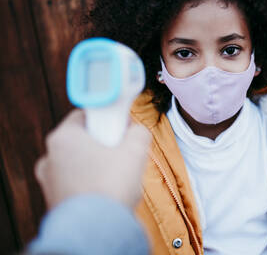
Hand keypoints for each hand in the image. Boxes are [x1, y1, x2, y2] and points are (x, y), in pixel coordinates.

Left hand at [35, 109, 150, 209]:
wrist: (96, 231)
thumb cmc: (110, 187)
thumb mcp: (135, 150)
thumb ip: (138, 132)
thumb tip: (137, 131)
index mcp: (62, 138)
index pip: (84, 115)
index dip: (107, 118)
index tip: (121, 127)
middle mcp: (50, 157)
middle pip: (82, 140)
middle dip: (104, 144)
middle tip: (123, 153)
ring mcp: (49, 181)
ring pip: (79, 164)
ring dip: (98, 166)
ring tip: (118, 177)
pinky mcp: (55, 201)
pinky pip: (76, 184)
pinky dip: (91, 185)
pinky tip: (108, 193)